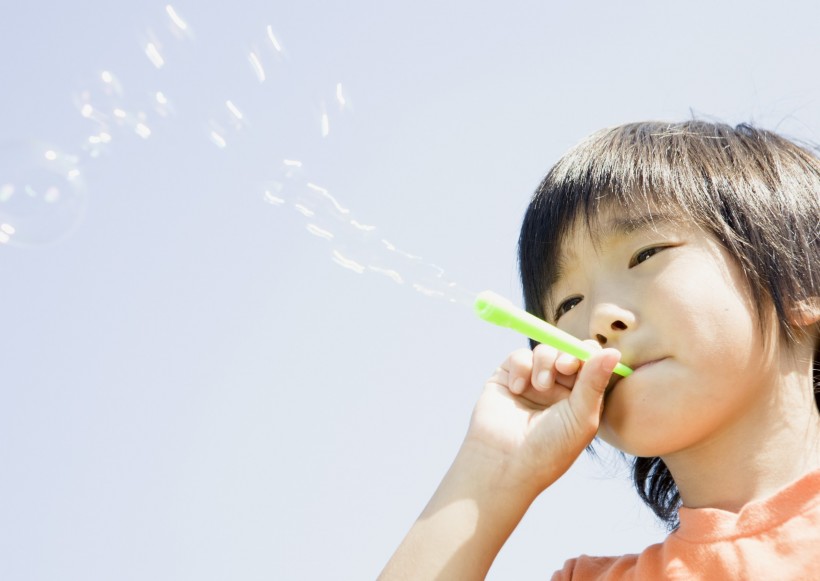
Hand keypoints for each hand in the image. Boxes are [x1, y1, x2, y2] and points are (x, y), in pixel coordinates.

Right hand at [464, 342, 621, 494]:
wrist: (504, 463)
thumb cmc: (548, 449)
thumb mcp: (580, 418)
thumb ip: (594, 382)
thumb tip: (613, 351)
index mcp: (581, 400)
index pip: (592, 366)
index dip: (591, 356)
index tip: (586, 363)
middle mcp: (558, 390)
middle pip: (569, 352)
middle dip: (568, 355)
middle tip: (564, 367)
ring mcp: (532, 383)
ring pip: (545, 351)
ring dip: (545, 362)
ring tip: (540, 387)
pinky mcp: (508, 378)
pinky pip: (519, 356)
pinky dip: (521, 367)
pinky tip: (517, 389)